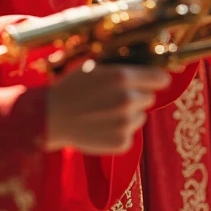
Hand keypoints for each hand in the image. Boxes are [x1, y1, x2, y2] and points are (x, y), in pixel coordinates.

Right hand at [45, 62, 170, 154]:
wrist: (50, 118)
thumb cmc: (70, 88)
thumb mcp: (94, 68)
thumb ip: (120, 69)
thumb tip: (144, 69)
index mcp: (122, 77)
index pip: (159, 78)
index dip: (157, 79)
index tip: (156, 81)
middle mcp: (128, 100)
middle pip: (149, 98)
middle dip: (137, 97)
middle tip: (115, 98)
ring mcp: (126, 123)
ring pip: (140, 117)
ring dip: (128, 115)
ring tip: (104, 113)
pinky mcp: (121, 143)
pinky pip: (130, 135)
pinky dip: (119, 132)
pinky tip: (101, 127)